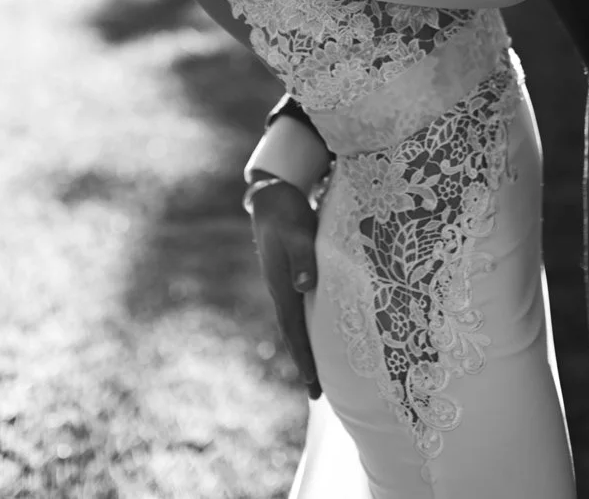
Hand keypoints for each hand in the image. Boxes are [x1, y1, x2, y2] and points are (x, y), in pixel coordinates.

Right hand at [248, 179, 321, 398]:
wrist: (271, 193)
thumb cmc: (286, 210)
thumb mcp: (296, 230)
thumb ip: (302, 257)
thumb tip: (305, 286)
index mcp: (281, 285)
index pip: (294, 330)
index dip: (304, 358)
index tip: (313, 386)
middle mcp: (281, 288)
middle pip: (294, 332)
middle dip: (305, 362)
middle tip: (317, 394)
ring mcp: (284, 281)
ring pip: (297, 321)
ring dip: (307, 346)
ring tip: (317, 371)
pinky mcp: (291, 272)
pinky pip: (301, 307)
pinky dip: (308, 324)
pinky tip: (316, 330)